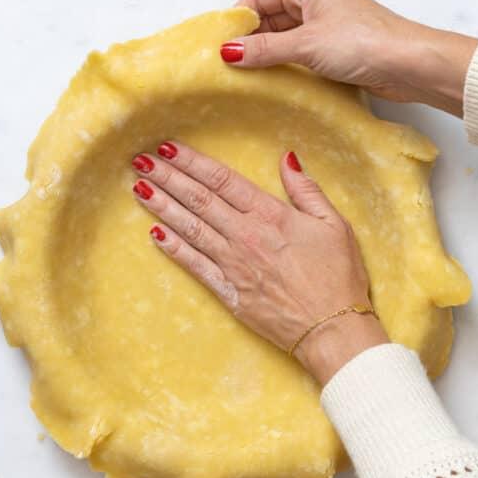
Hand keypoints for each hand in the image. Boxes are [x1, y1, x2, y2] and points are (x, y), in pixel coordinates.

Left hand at [130, 142, 387, 385]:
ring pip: (190, 228)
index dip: (192, 162)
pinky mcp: (228, 291)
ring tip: (139, 188)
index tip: (169, 148)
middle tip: (141, 161)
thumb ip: (306, 189)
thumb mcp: (333, 224)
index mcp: (271, 215)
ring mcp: (233, 264)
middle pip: (198, 200)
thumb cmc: (339, 276)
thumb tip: (287, 157)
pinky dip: (173, 248)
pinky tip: (154, 232)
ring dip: (162, 206)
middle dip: (167, 178)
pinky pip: (194, 265)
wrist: (332, 329)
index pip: (222, 180)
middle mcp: (246, 235)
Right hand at [225, 0, 477, 115]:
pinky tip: (271, 82)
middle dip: (249, 39)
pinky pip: (299, 52)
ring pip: (283, 36)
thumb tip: (227, 52)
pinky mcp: (334, 48)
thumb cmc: (363, 42)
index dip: (237, 19)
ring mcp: (325, 24)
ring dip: (266, 54)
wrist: (411, 65)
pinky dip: (284, 64)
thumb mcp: (306, 44)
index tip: (218, 45)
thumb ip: (264, 49)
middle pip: (269, 16)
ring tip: (243, 77)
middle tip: (226, 65)